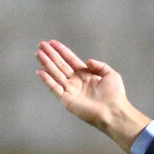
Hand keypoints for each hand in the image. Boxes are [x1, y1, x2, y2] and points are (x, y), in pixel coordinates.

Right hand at [35, 39, 149, 152]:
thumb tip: (87, 61)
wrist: (114, 111)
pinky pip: (54, 88)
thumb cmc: (115, 95)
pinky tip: (40, 71)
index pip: (70, 60)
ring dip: (46, 64)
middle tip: (41, 44)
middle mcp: (76, 82)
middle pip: (60, 65)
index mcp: (85, 75)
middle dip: (51, 55)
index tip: (52, 42)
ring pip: (55, 74)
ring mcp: (71, 91)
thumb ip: (99, 65)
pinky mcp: (67, 100)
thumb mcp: (110, 74)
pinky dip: (47, 80)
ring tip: (38, 53)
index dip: (61, 51)